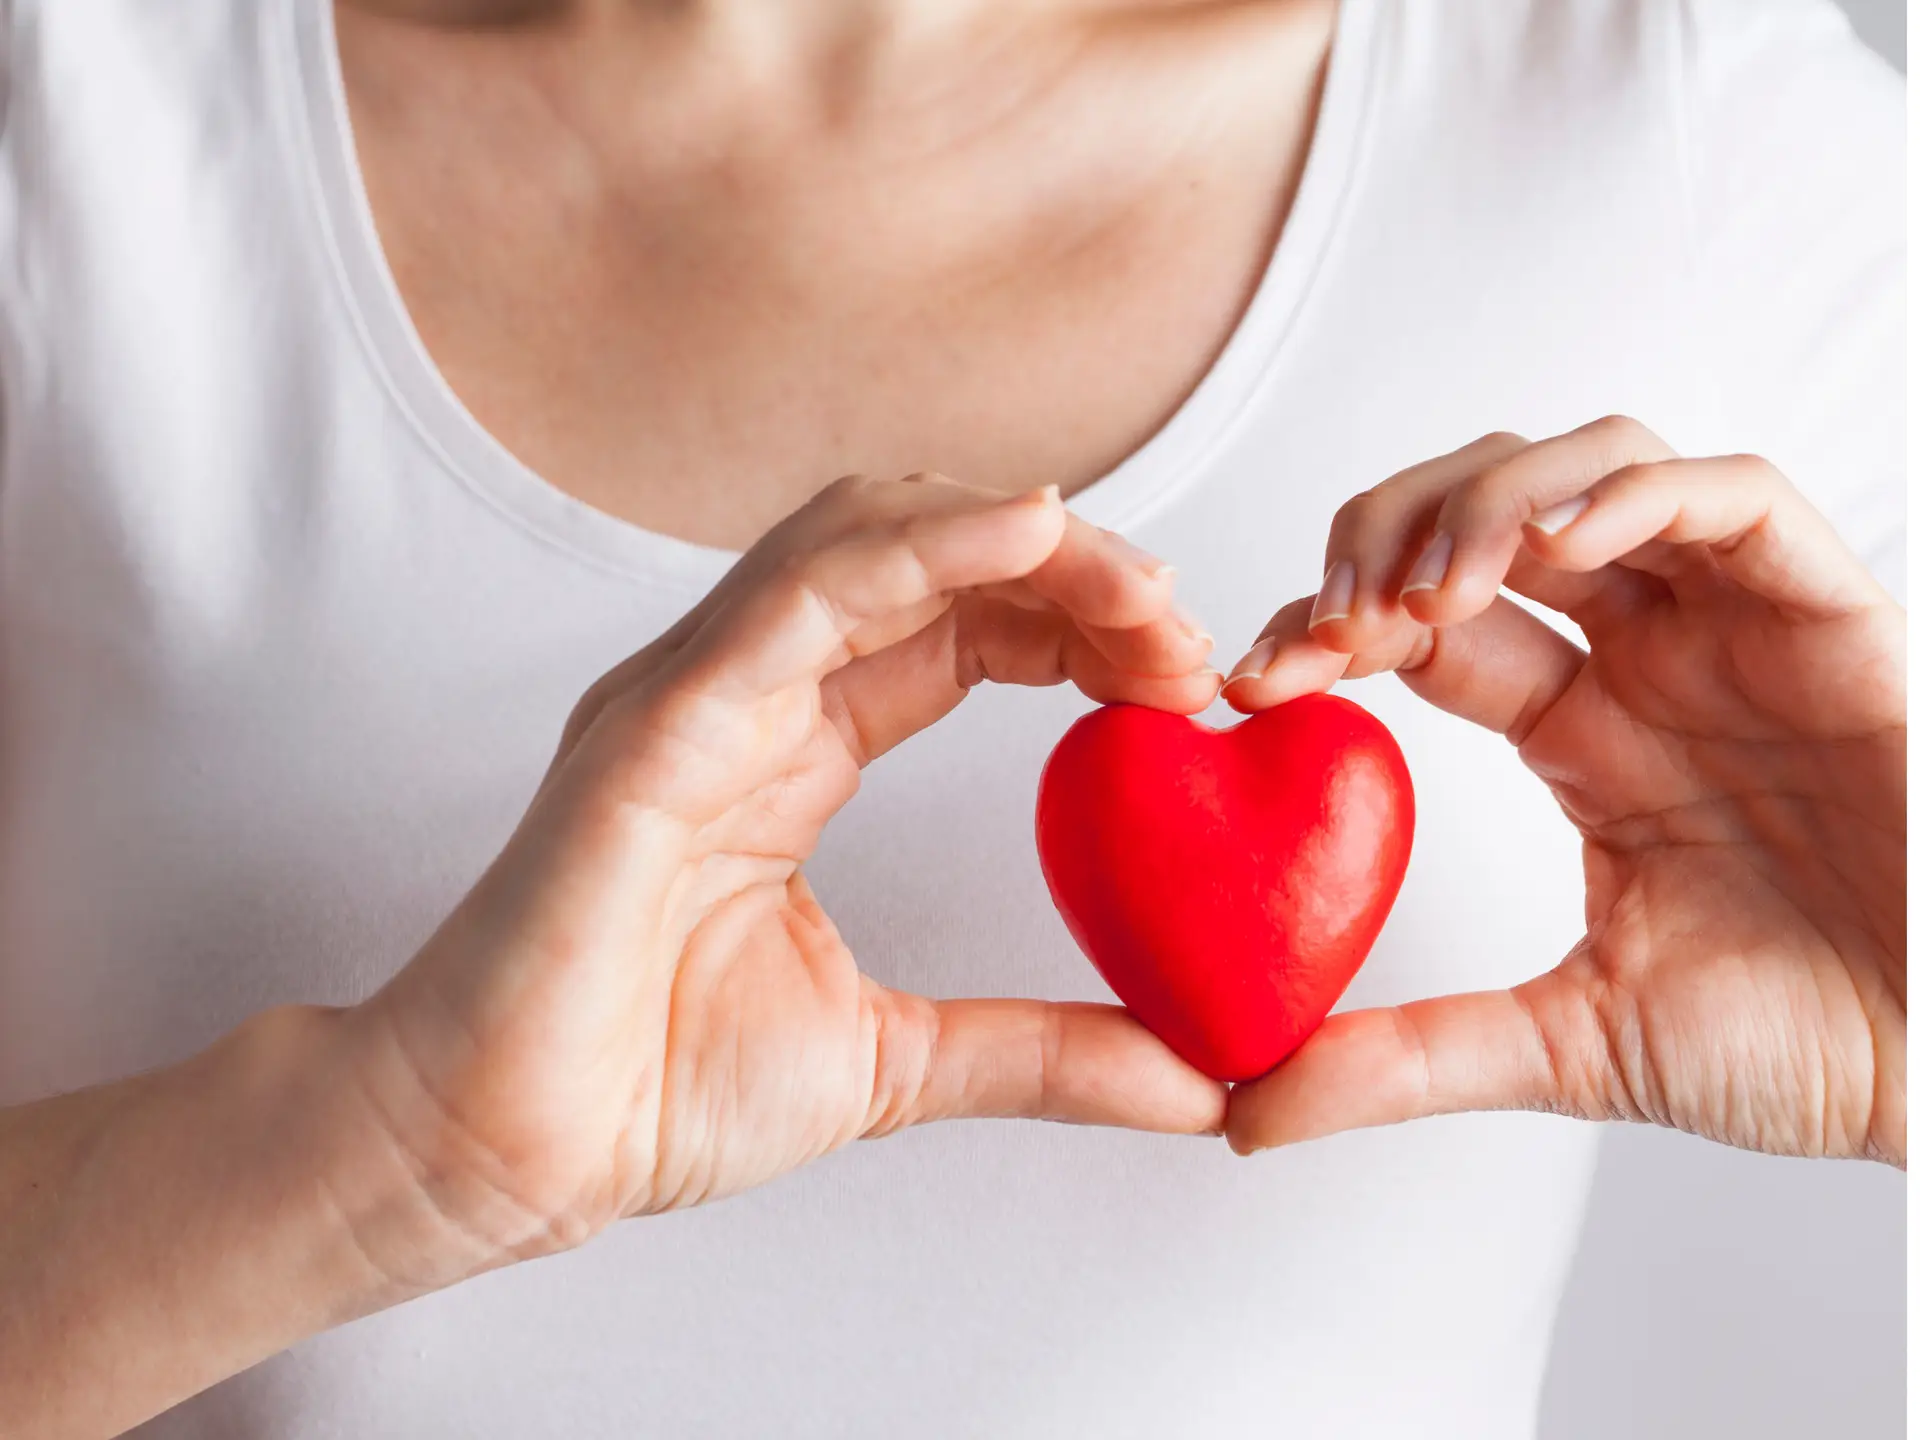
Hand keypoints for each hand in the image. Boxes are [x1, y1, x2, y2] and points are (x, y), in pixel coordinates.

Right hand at [343, 476, 1227, 1279]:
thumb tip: (1199, 1084)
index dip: (1078, 624)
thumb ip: (1046, 1052)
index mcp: (794, 746)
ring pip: (863, 536)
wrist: (504, 1155)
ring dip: (1017, 539)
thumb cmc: (654, 1090)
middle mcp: (747, 692)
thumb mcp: (900, 1062)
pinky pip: (794, 596)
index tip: (1185, 677)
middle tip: (1184, 631)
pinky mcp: (655, 725)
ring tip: (1135, 584)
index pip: (959, 627)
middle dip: (1071, 568)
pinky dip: (916, 548)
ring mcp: (694, 693)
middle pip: (928, 559)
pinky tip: (1027, 533)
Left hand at [1221, 419, 1905, 1164]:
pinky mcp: (1831, 616)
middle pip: (1485, 515)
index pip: (1422, 626)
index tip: (1251, 682)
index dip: (1327, 628)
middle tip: (1330, 623)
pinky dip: (1635, 492)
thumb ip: (1408, 1056)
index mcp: (1581, 731)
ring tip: (1427, 589)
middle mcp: (1647, 658)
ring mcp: (1735, 627)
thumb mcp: (1570, 1045)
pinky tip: (1556, 545)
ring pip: (1592, 472)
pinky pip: (1737, 497)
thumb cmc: (1809, 1044)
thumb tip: (1244, 1110)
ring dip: (1488, 504)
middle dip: (1384, 541)